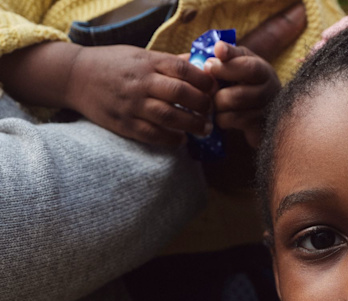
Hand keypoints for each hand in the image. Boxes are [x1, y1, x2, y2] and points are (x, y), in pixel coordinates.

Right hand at [67, 45, 214, 145]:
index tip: (213, 89)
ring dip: (192, 125)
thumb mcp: (140, 55)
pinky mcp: (123, 123)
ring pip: (169, 116)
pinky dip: (170, 139)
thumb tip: (200, 64)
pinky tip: (181, 139)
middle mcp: (140, 82)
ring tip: (204, 128)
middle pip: (180, 94)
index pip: (182, 69)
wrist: (74, 76)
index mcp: (147, 62)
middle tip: (211, 111)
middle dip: (202, 104)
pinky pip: (152, 135)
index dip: (203, 80)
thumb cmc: (113, 64)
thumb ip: (169, 62)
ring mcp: (132, 104)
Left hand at [201, 2, 306, 147]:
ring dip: (217, 104)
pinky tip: (222, 116)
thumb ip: (230, 55)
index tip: (208, 65)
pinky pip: (232, 120)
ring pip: (234, 108)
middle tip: (207, 88)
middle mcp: (270, 92)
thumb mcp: (239, 64)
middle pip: (238, 94)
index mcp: (264, 72)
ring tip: (214, 102)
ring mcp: (266, 111)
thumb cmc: (242, 85)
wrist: (256, 117)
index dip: (227, 66)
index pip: (250, 68)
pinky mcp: (259, 128)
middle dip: (216, 90)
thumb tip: (218, 48)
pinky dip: (221, 118)